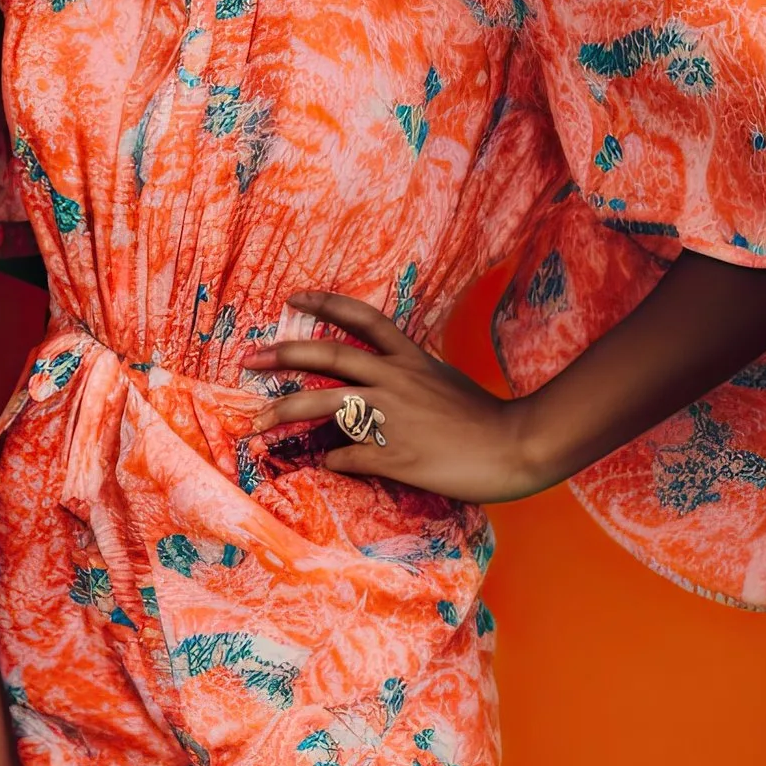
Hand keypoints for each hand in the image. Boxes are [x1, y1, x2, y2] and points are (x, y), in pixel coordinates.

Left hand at [242, 291, 553, 503]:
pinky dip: (329, 461)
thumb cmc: (483, 418)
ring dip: (283, 410)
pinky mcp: (394, 453)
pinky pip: (346, 456)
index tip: (294, 298)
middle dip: (282, 354)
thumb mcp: (442, 381)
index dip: (326, 304)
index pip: (362, 318)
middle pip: (328, 355)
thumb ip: (408, 375)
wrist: (517, 446)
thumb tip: (377, 382)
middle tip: (248, 358)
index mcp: (410, 359)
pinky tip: (322, 466)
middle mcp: (395, 379)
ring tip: (256, 421)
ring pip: (324, 404)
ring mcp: (392, 415)